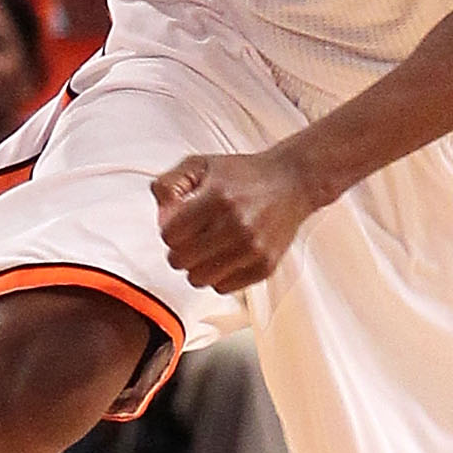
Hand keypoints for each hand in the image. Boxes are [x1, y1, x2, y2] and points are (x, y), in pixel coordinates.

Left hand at [152, 146, 318, 293]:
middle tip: (192, 237)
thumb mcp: (201, 165)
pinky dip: (219, 275)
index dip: (169, 230)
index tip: (180, 224)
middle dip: (179, 249)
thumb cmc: (243, 175)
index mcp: (218, 197)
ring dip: (197, 266)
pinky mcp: (265, 266)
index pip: (169, 235)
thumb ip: (169, 184)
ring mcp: (253, 248)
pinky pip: (223, 287)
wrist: (292, 183)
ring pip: (198, 279)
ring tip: (208, 248)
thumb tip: (160, 216)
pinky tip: (227, 256)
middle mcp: (237, 225)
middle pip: (180, 260)